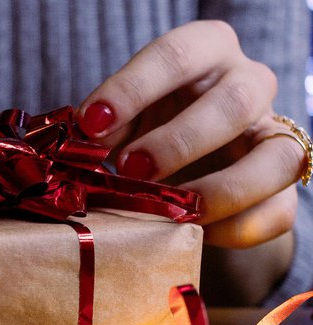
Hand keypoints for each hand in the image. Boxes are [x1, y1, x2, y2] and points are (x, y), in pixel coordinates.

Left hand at [77, 20, 306, 249]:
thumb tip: (83, 141)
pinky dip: (235, 228)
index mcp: (207, 52)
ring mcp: (273, 137)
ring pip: (278, 158)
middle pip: (235, 102)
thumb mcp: (126, 115)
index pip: (177, 54)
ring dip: (221, 189)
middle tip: (131, 169)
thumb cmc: (151, 125)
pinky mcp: (282, 188)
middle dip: (178, 141)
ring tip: (173, 210)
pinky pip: (278, 211)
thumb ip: (107, 124)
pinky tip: (192, 230)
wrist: (190, 162)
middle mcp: (250, 85)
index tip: (91, 123)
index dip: (132, 88)